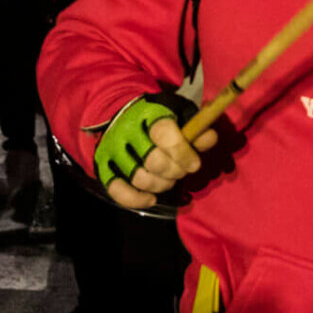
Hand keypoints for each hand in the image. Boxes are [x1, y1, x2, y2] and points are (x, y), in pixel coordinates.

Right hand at [95, 94, 218, 209]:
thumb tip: (210, 138)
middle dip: (175, 171)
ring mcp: (112, 149)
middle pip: (154, 161)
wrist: (120, 112)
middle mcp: (126, 130)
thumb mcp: (178, 114)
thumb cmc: (157, 117)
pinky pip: (118, 191)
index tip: (194, 164)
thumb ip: (195, 127)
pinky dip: (137, 199)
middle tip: (182, 171)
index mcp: (148, 113)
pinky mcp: (102, 166)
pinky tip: (151, 198)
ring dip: (161, 185)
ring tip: (169, 180)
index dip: (183, 152)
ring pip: (140, 178)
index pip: (165, 134)